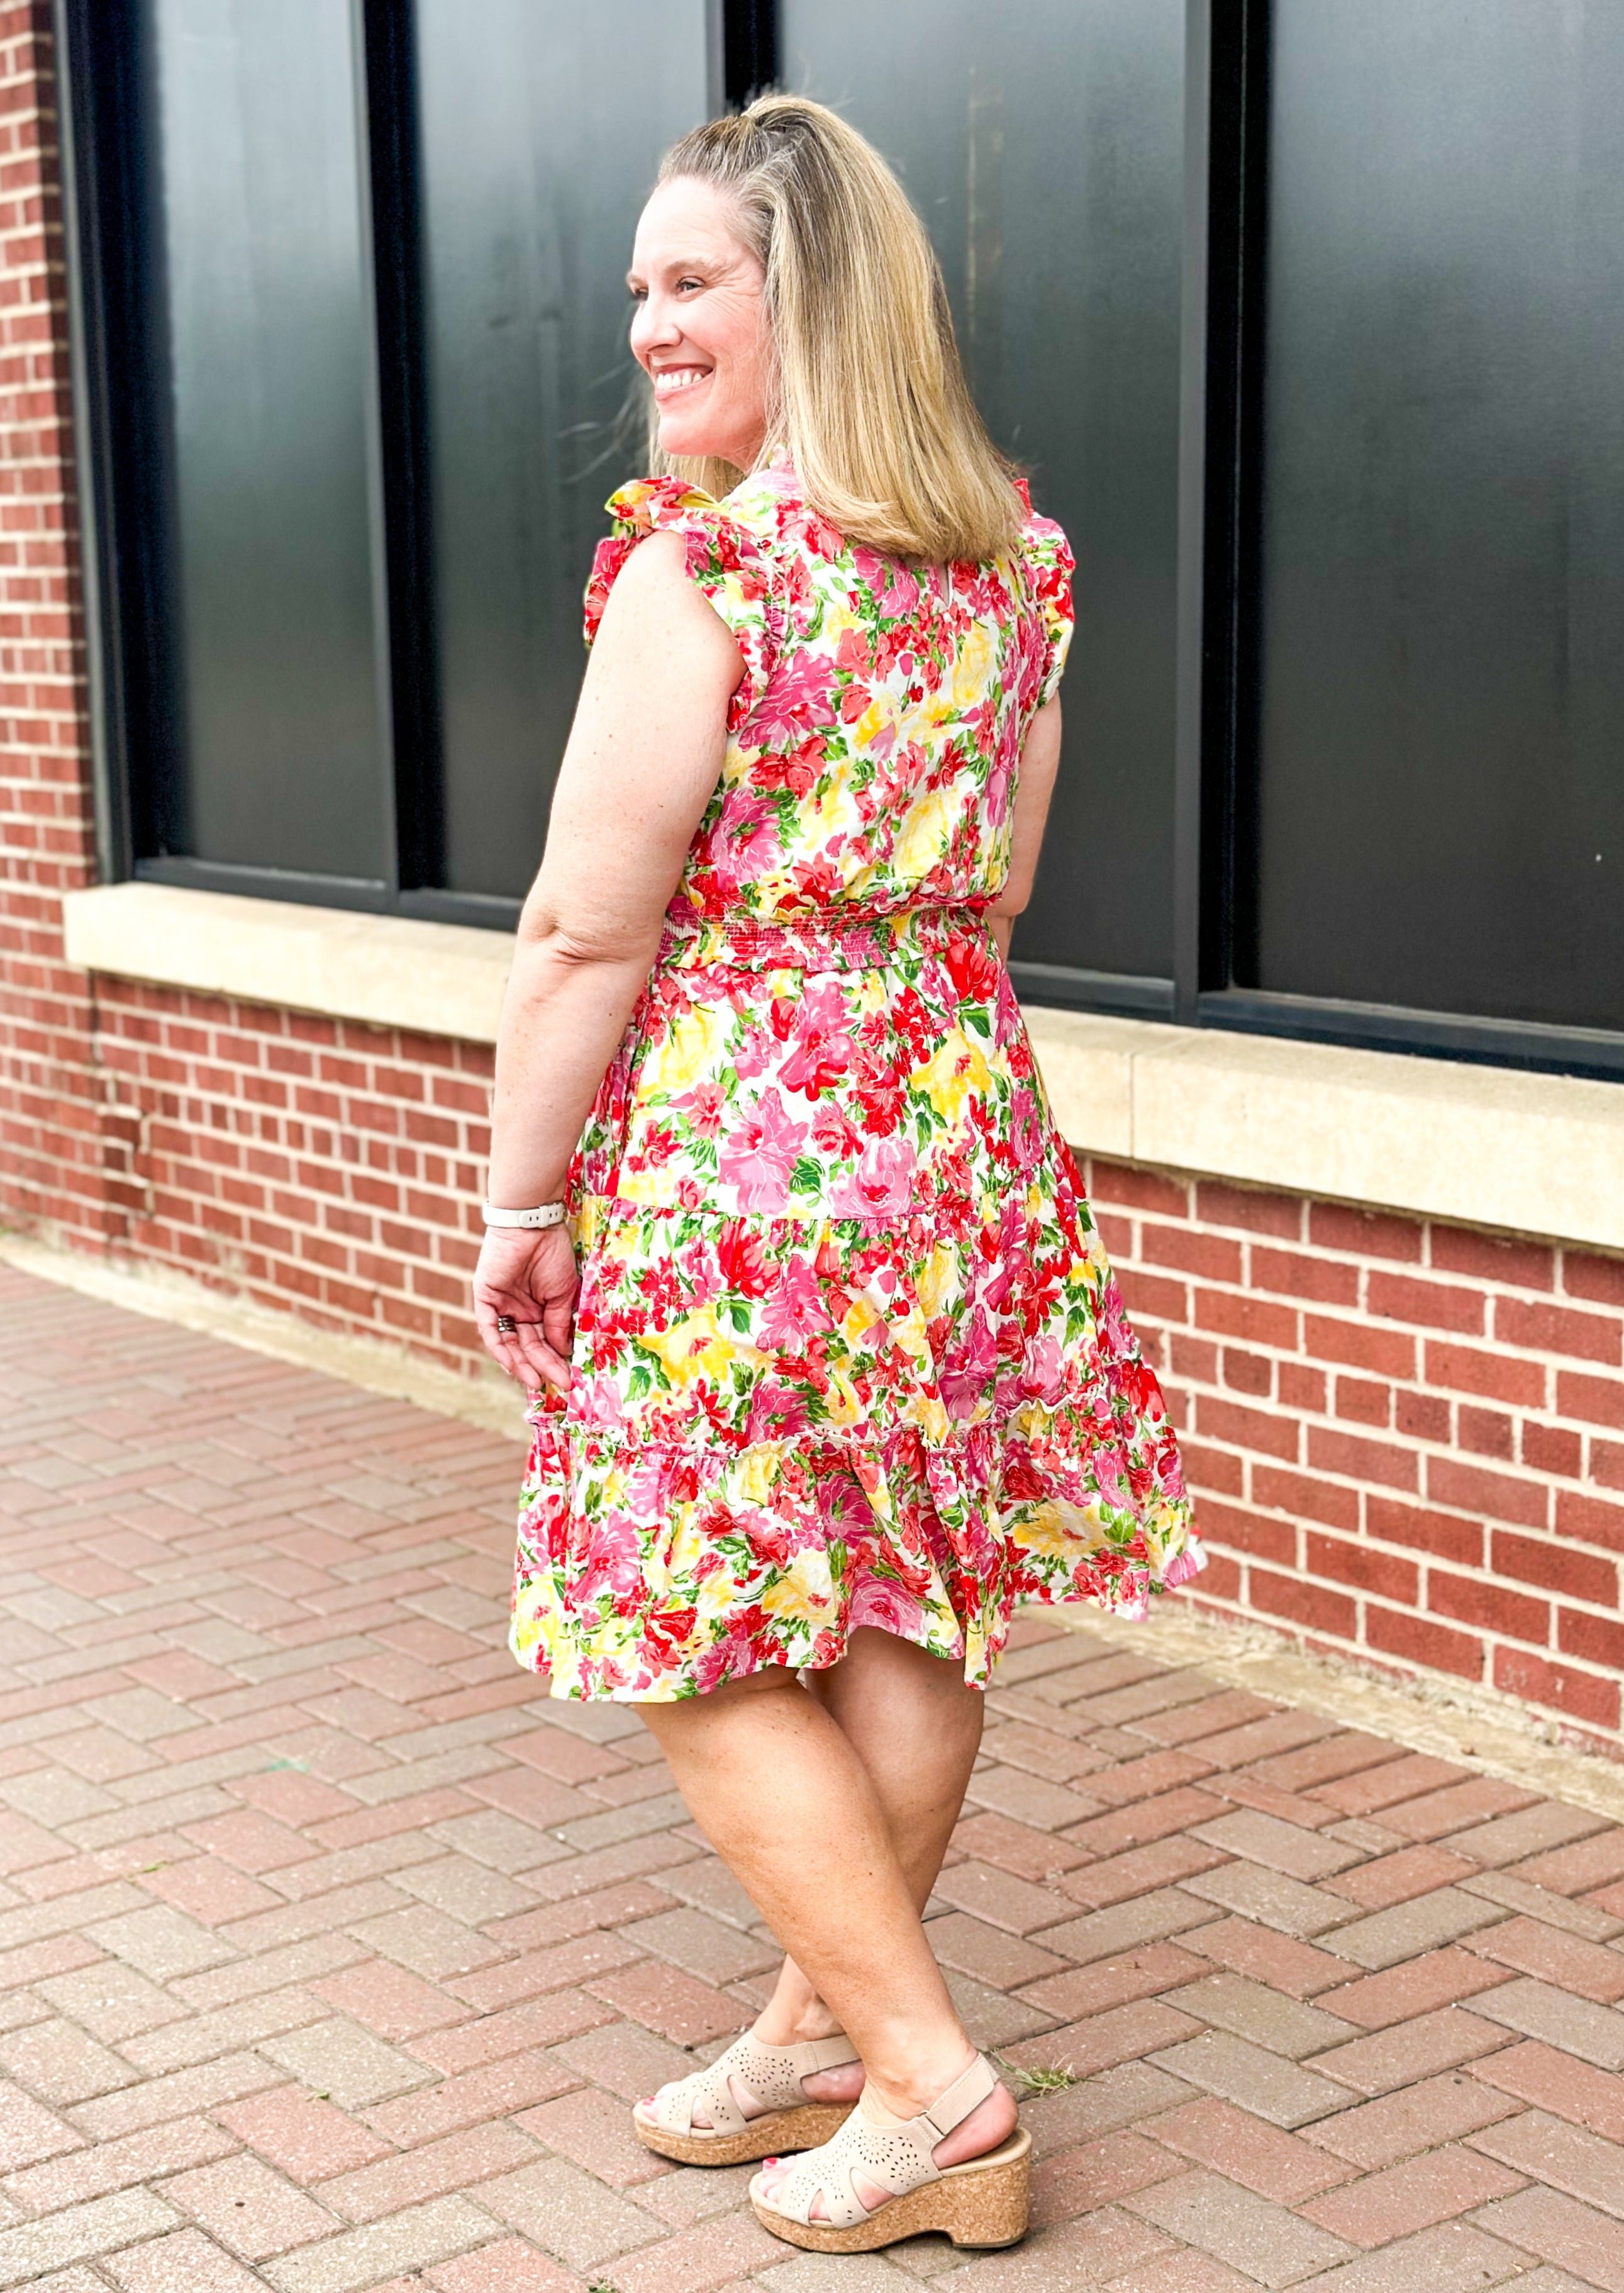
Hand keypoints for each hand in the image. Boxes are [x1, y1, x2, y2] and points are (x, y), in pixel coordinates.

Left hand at [472, 1224, 578, 1391]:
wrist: (534, 1225)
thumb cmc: (552, 1253)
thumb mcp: (563, 1293)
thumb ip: (559, 1323)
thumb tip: (563, 1352)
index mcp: (537, 1308)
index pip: (544, 1342)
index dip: (555, 1360)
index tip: (569, 1378)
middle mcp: (518, 1311)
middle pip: (527, 1347)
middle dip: (542, 1366)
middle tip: (558, 1383)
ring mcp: (501, 1306)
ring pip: (508, 1344)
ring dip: (521, 1364)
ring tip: (536, 1381)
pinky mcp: (485, 1299)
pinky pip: (490, 1330)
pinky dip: (500, 1349)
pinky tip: (513, 1366)